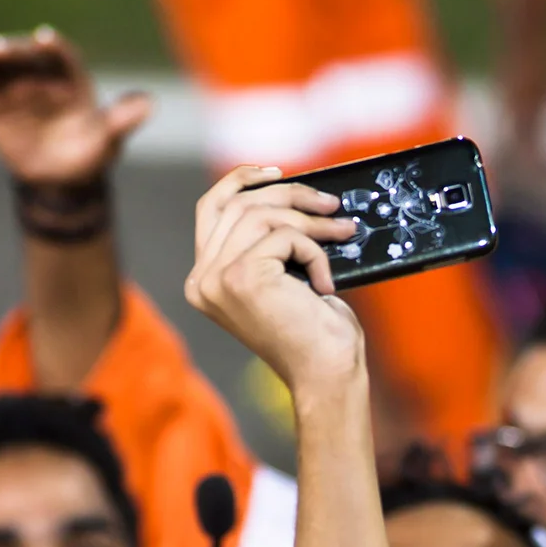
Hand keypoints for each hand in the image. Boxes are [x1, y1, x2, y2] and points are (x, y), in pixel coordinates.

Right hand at [0, 26, 149, 187]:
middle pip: (20, 57)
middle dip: (7, 51)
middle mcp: (38, 74)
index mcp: (69, 77)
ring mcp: (11, 86)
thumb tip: (150, 104)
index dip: (54, 48)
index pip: (62, 56)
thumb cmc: (90, 154)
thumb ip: (122, 120)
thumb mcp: (108, 141)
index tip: (45, 39)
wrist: (61, 178)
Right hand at [184, 166, 366, 392]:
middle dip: (292, 196)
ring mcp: (217, 279)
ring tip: (343, 233)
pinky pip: (285, 236)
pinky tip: (325, 284)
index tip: (277, 171)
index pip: (211, 208)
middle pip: (241, 204)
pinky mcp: (242, 277)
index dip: (241, 180)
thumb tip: (290, 194)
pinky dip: (315, 251)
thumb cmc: (315, 333)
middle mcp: (202, 279)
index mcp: (204, 280)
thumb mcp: (283, 278)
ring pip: (264, 215)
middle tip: (332, 205)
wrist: (326, 375)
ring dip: (311, 221)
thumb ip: (267, 242)